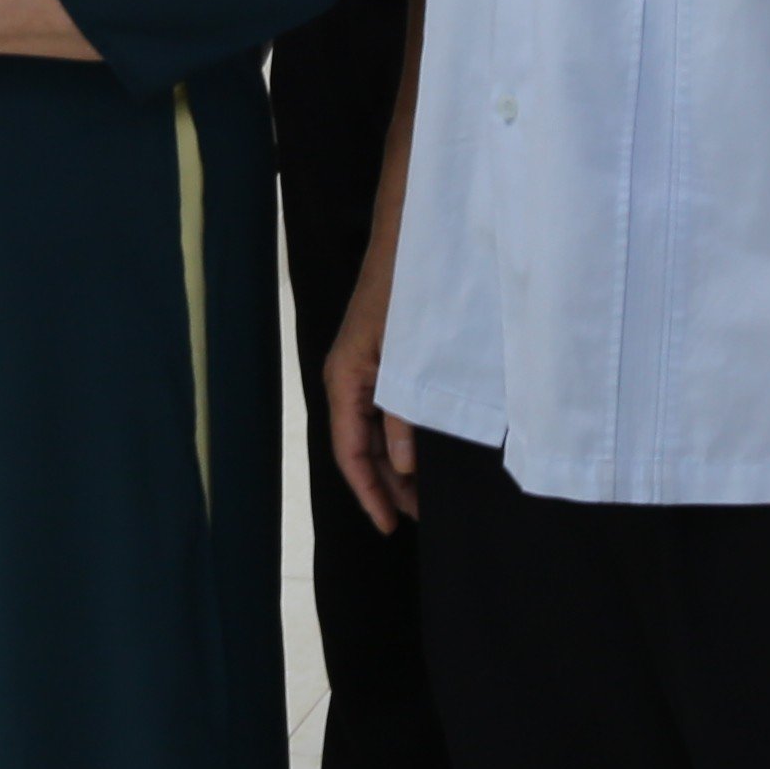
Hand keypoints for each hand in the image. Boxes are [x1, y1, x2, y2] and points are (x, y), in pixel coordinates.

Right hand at [323, 250, 413, 534]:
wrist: (410, 242)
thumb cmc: (406, 293)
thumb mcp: (406, 360)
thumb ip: (402, 414)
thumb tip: (401, 466)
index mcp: (344, 380)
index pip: (350, 453)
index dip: (370, 493)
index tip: (391, 526)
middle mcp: (346, 380)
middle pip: (360, 448)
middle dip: (387, 486)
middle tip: (420, 518)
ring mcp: (361, 370)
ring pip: (372, 432)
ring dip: (395, 464)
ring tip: (425, 495)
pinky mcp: (378, 361)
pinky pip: (381, 411)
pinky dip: (399, 438)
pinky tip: (422, 452)